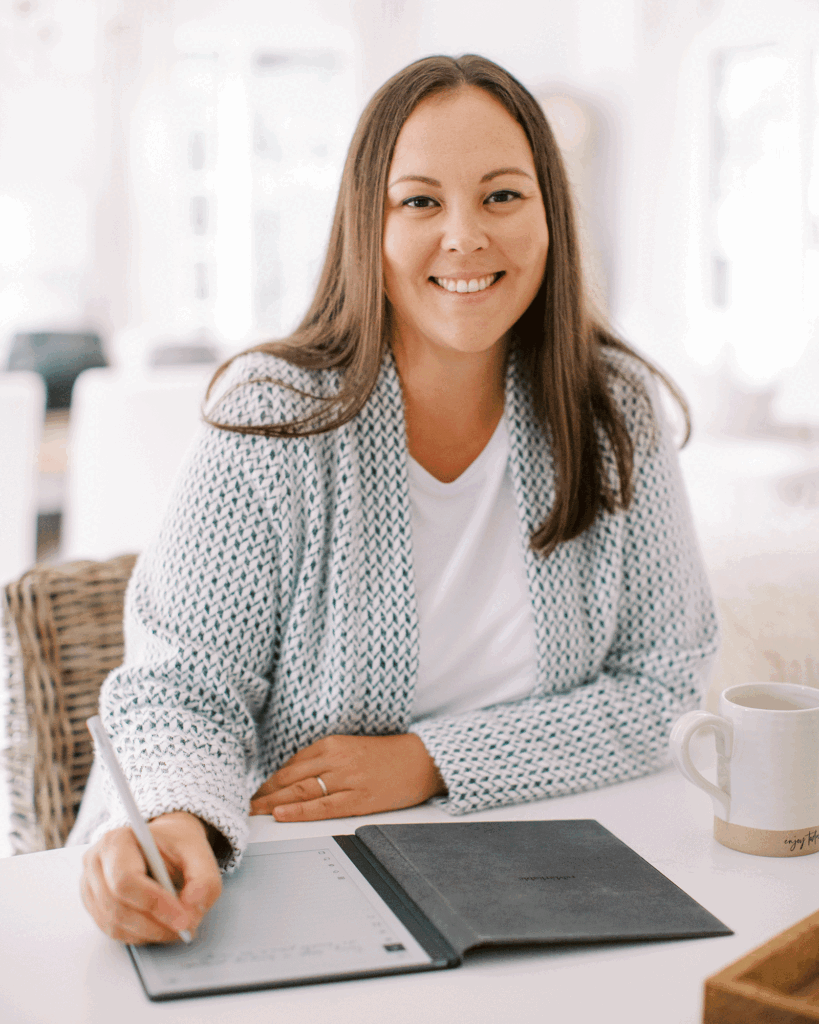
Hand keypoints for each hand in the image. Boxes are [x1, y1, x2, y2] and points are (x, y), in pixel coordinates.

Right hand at [80, 810, 221, 943]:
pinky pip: (112, 931)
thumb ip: (204, 878)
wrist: (163, 843)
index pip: (126, 880)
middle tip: (183, 928)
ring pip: (114, 924)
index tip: (182, 919)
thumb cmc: (175, 844)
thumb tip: (193, 906)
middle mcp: (97, 862)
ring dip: (148, 933)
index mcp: (118, 840)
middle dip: (154, 924)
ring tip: (174, 927)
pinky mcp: (94, 905)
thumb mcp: (199, 852)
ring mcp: (90, 885)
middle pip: (117, 906)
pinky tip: (158, 925)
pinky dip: (139, 935)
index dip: (154, 904)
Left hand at [249, 733, 445, 821]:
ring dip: (273, 802)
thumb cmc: (386, 756)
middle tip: (246, 805)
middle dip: (265, 792)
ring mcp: (347, 779)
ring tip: (255, 812)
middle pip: (290, 778)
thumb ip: (324, 759)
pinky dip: (298, 811)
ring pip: (301, 792)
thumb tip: (295, 778)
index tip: (256, 791)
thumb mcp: (351, 748)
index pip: (291, 764)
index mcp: (332, 744)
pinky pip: (322, 807)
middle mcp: (336, 759)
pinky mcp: (359, 798)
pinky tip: (281, 814)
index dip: (270, 780)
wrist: (421, 761)